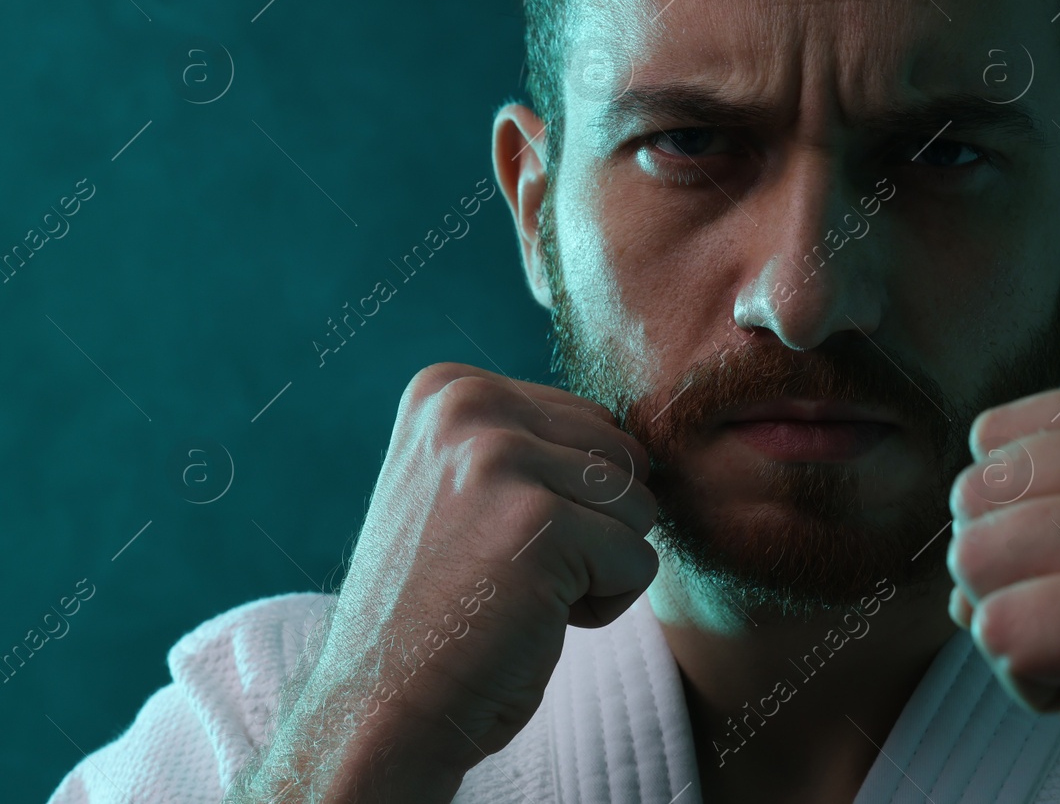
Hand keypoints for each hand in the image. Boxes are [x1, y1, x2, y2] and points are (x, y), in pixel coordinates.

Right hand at [229, 362, 658, 802]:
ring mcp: (501, 459)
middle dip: (592, 527)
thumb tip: (643, 443)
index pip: (593, 423)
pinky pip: (640, 563)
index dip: (566, 499)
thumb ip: (536, 444)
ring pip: (640, 507)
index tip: (487, 538)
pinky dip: (603, 607)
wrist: (379, 708)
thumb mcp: (470, 488)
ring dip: (599, 566)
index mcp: (451, 388)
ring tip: (517, 591)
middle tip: (505, 571)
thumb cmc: (443, 607)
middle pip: (624, 457)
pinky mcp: (540, 522)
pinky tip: (530, 619)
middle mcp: (470, 405)